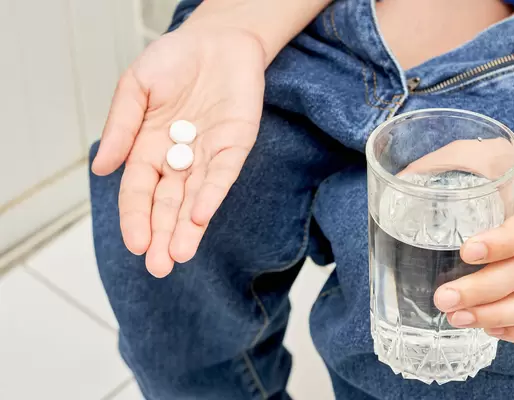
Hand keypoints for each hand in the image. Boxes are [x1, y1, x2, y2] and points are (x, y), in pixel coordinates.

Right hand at [92, 23, 265, 276]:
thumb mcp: (135, 87)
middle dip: (162, 235)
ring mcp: (207, 155)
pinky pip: (223, 174)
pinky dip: (212, 194)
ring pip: (196, 198)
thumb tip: (100, 170)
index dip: (136, 218)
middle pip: (168, 205)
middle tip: (158, 267)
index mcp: (149, 149)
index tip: (135, 244)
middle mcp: (178, 159)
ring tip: (179, 255)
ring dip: (188, 227)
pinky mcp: (235, 145)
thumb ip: (121, 128)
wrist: (216, 40)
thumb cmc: (173, 60)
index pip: (139, 192)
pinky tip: (201, 216)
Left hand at [419, 144, 513, 344]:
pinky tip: (487, 329)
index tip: (465, 252)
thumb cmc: (498, 168)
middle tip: (443, 298)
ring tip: (457, 319)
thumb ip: (439, 165)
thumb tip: (392, 186)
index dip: (502, 243)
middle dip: (484, 291)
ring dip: (498, 316)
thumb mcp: (472, 153)